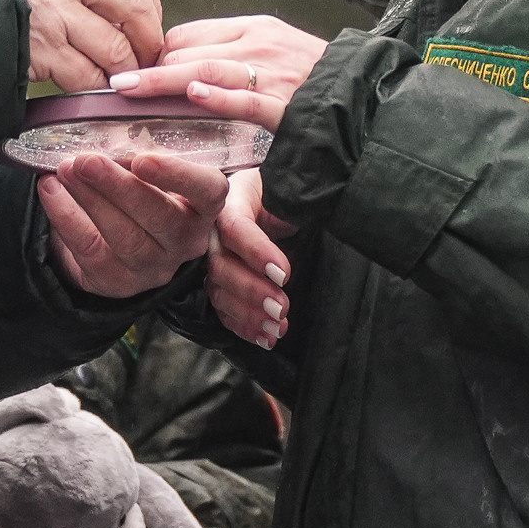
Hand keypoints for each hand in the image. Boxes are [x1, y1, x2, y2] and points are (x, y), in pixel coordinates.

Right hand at [17, 0, 164, 90]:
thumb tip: (125, 9)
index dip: (151, 2)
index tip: (148, 23)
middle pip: (133, 6)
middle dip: (148, 39)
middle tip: (147, 57)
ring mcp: (48, 13)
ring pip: (115, 48)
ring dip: (126, 70)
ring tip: (122, 77)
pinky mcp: (36, 50)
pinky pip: (86, 76)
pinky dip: (98, 87)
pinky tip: (94, 89)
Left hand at [39, 150, 227, 298]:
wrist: (118, 241)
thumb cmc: (142, 190)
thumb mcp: (152, 169)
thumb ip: (141, 149)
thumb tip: (106, 132)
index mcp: (203, 206)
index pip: (208, 191)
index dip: (178, 175)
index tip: (142, 159)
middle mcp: (186, 240)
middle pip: (159, 216)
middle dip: (118, 186)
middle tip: (86, 160)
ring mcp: (155, 266)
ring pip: (124, 237)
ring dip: (89, 199)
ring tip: (65, 170)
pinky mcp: (120, 282)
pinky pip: (90, 251)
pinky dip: (66, 217)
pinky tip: (50, 191)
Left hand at [107, 15, 327, 131]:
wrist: (367, 100)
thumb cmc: (314, 81)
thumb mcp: (273, 52)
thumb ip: (230, 55)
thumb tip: (177, 64)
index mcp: (252, 29)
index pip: (188, 34)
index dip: (156, 54)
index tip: (132, 74)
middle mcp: (259, 45)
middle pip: (189, 50)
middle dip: (150, 69)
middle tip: (115, 85)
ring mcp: (273, 75)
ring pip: (208, 69)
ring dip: (164, 80)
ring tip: (129, 88)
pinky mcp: (287, 107)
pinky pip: (247, 100)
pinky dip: (219, 96)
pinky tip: (193, 95)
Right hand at [208, 168, 295, 349]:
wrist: (275, 199)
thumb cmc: (284, 192)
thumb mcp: (290, 189)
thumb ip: (296, 200)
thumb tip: (316, 210)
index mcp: (230, 200)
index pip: (234, 227)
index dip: (256, 251)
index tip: (284, 274)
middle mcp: (213, 231)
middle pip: (221, 265)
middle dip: (252, 291)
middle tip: (282, 308)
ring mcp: (214, 258)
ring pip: (219, 291)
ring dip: (249, 315)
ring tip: (278, 328)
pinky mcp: (220, 283)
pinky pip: (223, 309)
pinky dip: (243, 326)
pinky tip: (264, 338)